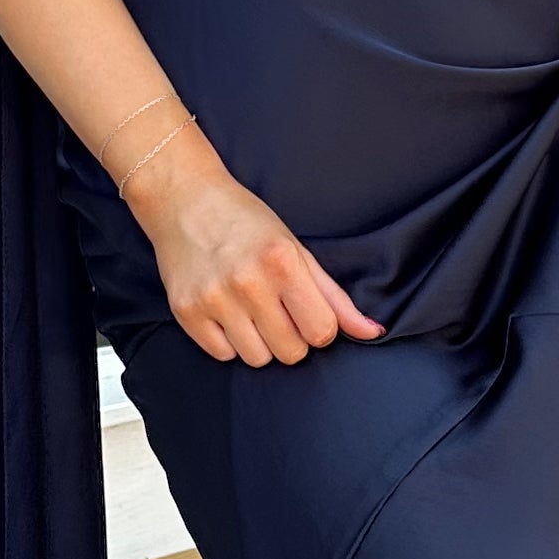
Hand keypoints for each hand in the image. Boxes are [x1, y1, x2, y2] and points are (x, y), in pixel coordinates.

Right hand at [126, 126, 383, 366]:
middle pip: (291, 352)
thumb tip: (374, 332)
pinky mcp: (186, 312)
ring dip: (259, 342)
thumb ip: (334, 296)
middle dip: (290, 337)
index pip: (322, 332)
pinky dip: (228, 341)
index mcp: (282, 263)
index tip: (306, 311)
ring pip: (257, 359)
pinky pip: (222, 355)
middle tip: (277, 308)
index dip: (319, 327)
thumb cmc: (245, 222)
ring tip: (249, 308)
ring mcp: (214, 299)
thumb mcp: (296, 250)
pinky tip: (225, 310)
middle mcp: (248, 282)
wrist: (184, 200)